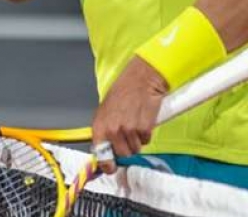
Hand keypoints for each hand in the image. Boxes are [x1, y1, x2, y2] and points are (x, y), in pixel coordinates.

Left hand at [89, 58, 167, 173]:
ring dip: (137, 140)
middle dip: (126, 147)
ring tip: (135, 123)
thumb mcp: (106, 109)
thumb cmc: (123, 90)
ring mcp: (129, 131)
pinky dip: (146, 134)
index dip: (106, 164)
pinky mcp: (144, 129)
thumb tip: (105, 147)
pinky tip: (143, 120)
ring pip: (135, 149)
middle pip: (122, 154)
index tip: (110, 168)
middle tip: (128, 134)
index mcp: (100, 125)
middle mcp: (113, 130)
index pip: (101, 153)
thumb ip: (105, 129)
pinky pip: (146, 141)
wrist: (141, 80)